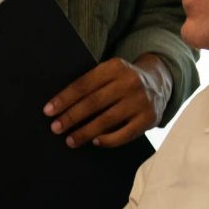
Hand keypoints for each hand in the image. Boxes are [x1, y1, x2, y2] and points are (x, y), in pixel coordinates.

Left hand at [46, 56, 162, 148]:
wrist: (159, 83)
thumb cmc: (122, 81)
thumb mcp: (110, 72)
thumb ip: (92, 83)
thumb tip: (60, 106)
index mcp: (115, 67)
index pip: (84, 84)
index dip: (64, 99)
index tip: (48, 111)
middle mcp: (129, 82)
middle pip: (93, 102)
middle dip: (71, 117)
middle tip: (56, 128)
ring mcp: (141, 101)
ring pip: (107, 120)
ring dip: (85, 132)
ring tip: (70, 140)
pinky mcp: (149, 118)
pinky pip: (124, 134)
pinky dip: (108, 140)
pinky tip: (95, 142)